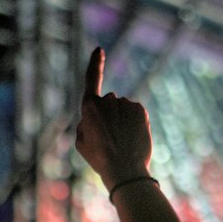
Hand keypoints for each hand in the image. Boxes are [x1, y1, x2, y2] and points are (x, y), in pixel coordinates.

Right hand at [75, 48, 152, 191]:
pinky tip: (132, 138)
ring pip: (123, 109)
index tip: (99, 50)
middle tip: (109, 140)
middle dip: (108, 116)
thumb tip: (94, 116)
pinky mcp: (140, 109)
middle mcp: (108, 100)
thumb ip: (85, 123)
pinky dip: (134, 123)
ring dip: (122, 121)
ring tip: (121, 142)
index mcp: (90, 107)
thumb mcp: (82, 143)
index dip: (95, 64)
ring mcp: (126, 103)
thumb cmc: (100, 159)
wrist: (125, 171)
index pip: (91, 79)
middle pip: (108, 102)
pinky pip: (135, 113)